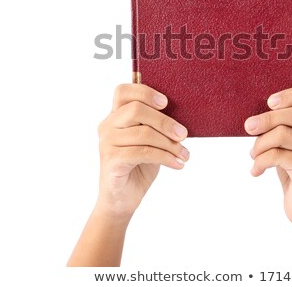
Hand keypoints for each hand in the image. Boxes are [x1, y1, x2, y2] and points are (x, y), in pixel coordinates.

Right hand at [96, 84, 189, 219]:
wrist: (123, 199)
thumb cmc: (139, 166)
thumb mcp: (150, 140)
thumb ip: (155, 124)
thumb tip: (181, 115)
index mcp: (116, 115)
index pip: (123, 91)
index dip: (145, 92)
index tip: (165, 103)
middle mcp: (108, 126)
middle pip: (136, 110)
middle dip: (164, 121)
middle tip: (183, 134)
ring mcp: (107, 143)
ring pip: (143, 133)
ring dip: (169, 144)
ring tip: (184, 154)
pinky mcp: (110, 160)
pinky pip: (143, 152)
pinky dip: (165, 157)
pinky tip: (177, 164)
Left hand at [245, 88, 291, 232]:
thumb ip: (285, 128)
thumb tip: (257, 114)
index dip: (290, 95)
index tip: (269, 102)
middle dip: (267, 118)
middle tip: (248, 127)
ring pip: (283, 133)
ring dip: (260, 144)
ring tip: (254, 155)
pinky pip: (278, 155)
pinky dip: (261, 161)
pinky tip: (256, 171)